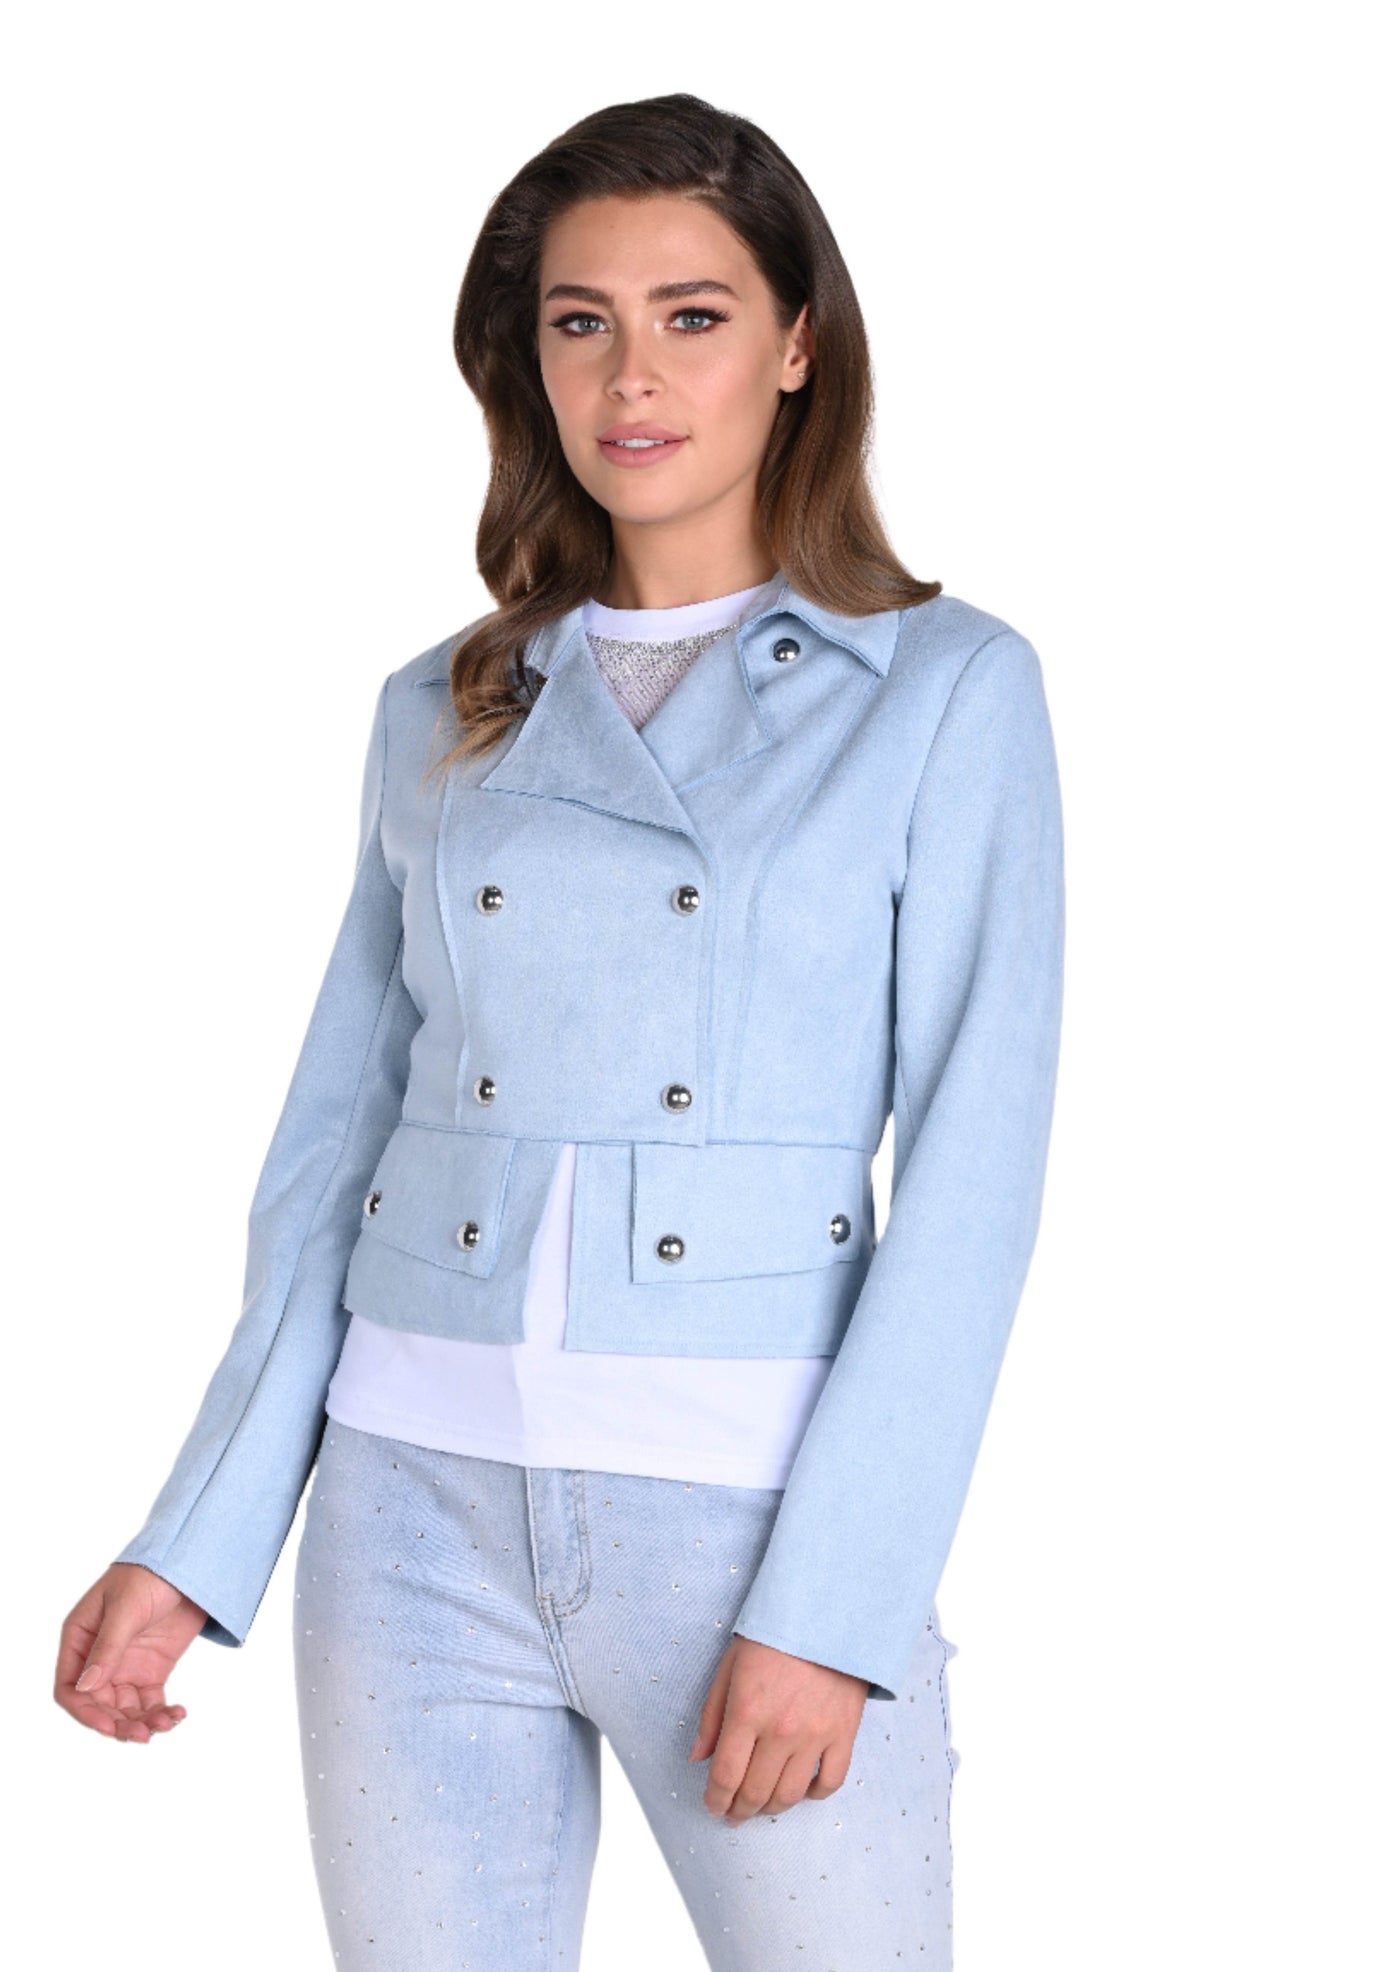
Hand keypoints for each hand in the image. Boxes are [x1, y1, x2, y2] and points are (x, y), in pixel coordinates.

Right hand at [55, 1564, 207, 1741]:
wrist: (189, 1562)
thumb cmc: (149, 1574)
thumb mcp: (126, 1609)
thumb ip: (108, 1648)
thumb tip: (86, 1688)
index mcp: (80, 1639)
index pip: (70, 1687)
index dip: (85, 1711)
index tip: (109, 1726)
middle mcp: (99, 1658)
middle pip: (99, 1705)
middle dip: (119, 1723)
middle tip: (144, 1734)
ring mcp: (126, 1666)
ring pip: (125, 1709)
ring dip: (142, 1722)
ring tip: (166, 1724)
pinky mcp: (152, 1670)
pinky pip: (150, 1702)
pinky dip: (162, 1713)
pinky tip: (177, 1715)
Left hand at [687, 1634, 869, 1823]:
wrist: (827, 1614)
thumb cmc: (773, 1636)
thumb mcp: (730, 1666)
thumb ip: (712, 1715)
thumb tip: (698, 1758)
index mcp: (747, 1711)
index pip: (725, 1775)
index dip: (715, 1800)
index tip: (712, 1807)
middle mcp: (781, 1730)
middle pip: (755, 1792)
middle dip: (738, 1810)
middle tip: (733, 1814)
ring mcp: (815, 1735)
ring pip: (790, 1795)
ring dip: (771, 1809)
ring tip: (761, 1806)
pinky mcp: (844, 1734)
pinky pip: (829, 1782)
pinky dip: (813, 1795)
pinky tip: (801, 1791)